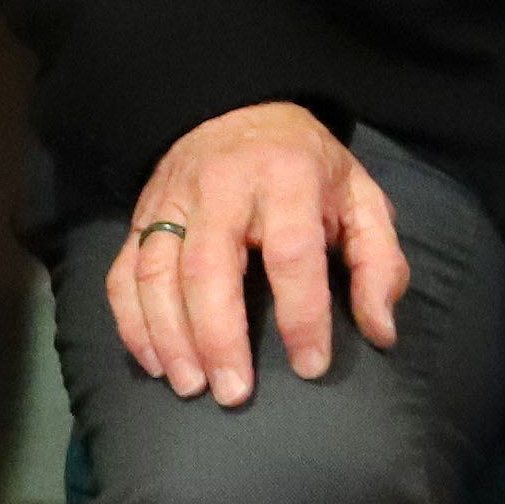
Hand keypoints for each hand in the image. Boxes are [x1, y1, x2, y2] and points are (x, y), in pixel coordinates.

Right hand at [111, 101, 405, 407]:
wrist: (241, 108)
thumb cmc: (308, 168)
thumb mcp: (361, 199)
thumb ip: (379, 262)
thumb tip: (380, 331)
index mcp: (287, 177)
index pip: (291, 253)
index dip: (301, 314)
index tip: (311, 366)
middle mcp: (221, 186)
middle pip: (209, 268)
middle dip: (219, 338)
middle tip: (234, 394)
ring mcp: (172, 199)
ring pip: (157, 273)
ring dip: (170, 337)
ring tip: (191, 386)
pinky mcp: (139, 214)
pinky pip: (124, 273)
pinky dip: (132, 323)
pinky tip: (154, 362)